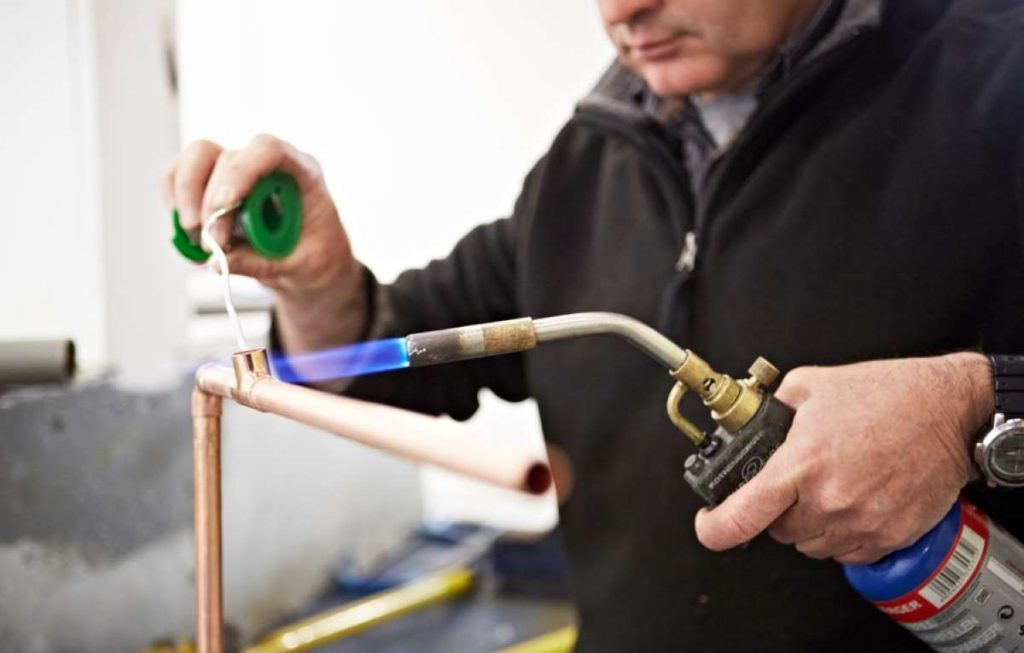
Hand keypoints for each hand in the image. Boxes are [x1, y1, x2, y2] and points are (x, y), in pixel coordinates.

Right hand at [162, 135, 365, 352]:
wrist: (311, 261)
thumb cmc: (315, 256)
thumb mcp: (300, 267)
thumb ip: (261, 263)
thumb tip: (217, 262)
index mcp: (303, 172)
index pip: (269, 150)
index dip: (242, 171)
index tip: (224, 205)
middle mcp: (269, 164)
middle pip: (227, 158)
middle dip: (210, 202)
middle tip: (211, 242)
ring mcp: (241, 169)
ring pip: (197, 157)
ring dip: (187, 196)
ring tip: (196, 238)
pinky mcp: (216, 182)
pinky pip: (182, 175)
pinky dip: (177, 201)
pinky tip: (188, 233)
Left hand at [694, 352, 992, 563]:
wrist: (948, 410)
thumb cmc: (888, 394)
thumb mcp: (811, 385)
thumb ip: (772, 407)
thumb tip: (745, 419)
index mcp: (801, 463)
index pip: (742, 516)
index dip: (714, 528)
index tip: (708, 523)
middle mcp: (828, 499)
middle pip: (778, 532)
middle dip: (776, 511)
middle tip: (794, 484)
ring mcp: (860, 522)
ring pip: (811, 545)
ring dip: (809, 524)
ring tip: (828, 488)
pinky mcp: (889, 536)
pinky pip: (848, 553)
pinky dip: (842, 535)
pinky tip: (853, 502)